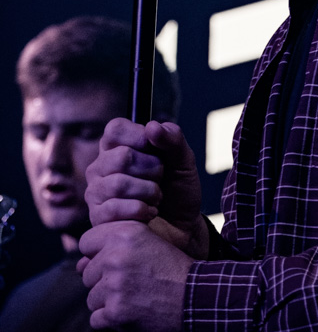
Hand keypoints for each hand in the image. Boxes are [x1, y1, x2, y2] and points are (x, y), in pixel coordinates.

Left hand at [78, 220, 190, 330]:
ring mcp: (114, 285)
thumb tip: (78, 265)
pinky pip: (96, 319)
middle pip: (87, 273)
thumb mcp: (146, 242)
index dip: (96, 253)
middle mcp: (115, 256)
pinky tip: (131, 311)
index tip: (112, 262)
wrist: (192, 295)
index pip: (86, 242)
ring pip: (91, 298)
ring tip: (133, 297)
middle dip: (103, 281)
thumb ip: (113, 245)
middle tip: (130, 283)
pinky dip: (111, 320)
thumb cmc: (170, 268)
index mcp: (124, 232)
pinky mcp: (115, 311)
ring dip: (107, 302)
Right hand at [85, 118, 208, 257]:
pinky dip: (140, 210)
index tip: (156, 149)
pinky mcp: (97, 219)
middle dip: (151, 169)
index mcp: (118, 146)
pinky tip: (149, 213)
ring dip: (148, 191)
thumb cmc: (178, 190)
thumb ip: (172, 139)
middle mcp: (101, 167)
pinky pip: (113, 209)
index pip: (115, 129)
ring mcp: (96, 193)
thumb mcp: (183, 160)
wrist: (182, 229)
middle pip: (120, 157)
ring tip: (157, 197)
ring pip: (117, 184)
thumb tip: (152, 126)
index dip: (138, 136)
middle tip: (161, 178)